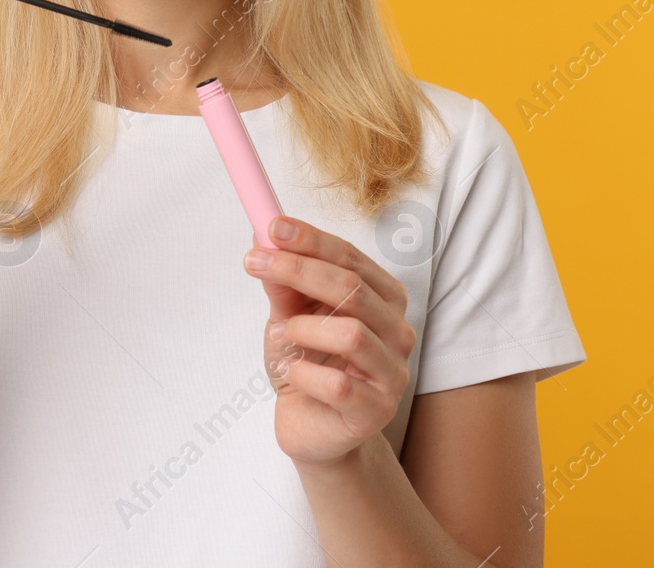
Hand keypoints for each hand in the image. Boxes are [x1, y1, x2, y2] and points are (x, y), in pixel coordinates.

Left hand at [243, 217, 415, 466]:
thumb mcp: (288, 316)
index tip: (271, 226)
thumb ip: (282, 282)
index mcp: (383, 299)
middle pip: (352, 288)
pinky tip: (291, 371)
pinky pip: (338, 384)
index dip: (310, 239)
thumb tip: (261, 235)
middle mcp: (397, 331)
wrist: (311, 427)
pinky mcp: (377, 410)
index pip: (350, 258)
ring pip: (351, 334)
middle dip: (298, 269)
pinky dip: (303, 372)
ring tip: (280, 337)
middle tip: (255, 262)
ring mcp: (392, 372)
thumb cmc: (308, 364)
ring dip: (302, 329)